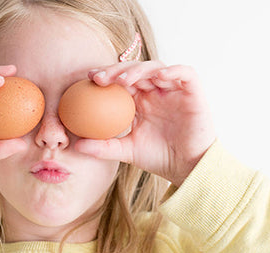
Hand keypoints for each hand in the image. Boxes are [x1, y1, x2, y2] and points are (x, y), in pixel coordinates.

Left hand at [75, 61, 215, 185]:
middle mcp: (156, 91)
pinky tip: (158, 77)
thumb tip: (76, 146)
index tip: (88, 79)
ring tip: (124, 80)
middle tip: (100, 78)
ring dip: (139, 70)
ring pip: (156, 67)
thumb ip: (103, 147)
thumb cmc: (159, 158)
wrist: (188, 168)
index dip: (106, 75)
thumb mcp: (126, 151)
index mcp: (140, 101)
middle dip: (116, 70)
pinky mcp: (193, 91)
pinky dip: (173, 71)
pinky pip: (185, 73)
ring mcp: (174, 90)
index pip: (121, 80)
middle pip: (135, 70)